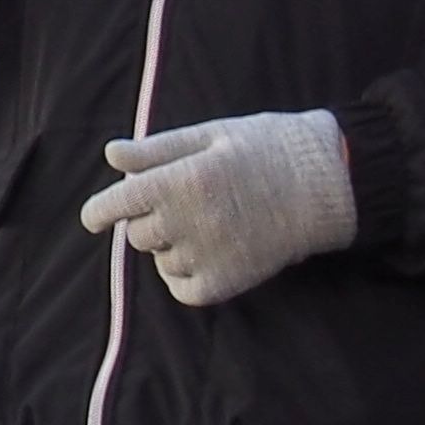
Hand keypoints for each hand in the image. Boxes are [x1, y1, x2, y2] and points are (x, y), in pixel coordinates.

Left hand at [80, 110, 355, 307]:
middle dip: (147, 221)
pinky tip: (204, 254)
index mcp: (180, 180)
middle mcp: (189, 220)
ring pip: (161, 260)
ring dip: (170, 246)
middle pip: (136, 235)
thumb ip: (156, 150)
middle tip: (180, 205)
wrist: (329, 183)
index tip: (95, 218)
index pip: (115, 206)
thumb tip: (112, 154)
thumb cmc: (267, 149)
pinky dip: (185, 276)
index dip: (98, 213)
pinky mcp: (228, 281)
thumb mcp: (210, 136)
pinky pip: (183, 288)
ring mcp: (209, 254)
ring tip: (206, 224)